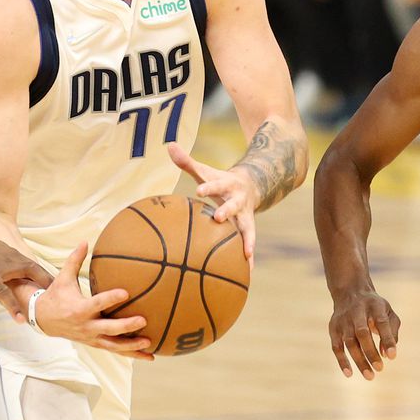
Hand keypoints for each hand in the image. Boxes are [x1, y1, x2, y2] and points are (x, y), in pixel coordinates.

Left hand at [0, 221, 52, 321]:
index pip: (5, 295)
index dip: (14, 307)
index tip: (23, 319)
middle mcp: (1, 265)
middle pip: (29, 272)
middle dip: (44, 282)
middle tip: (57, 291)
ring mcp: (6, 255)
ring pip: (30, 264)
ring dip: (42, 273)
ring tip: (53, 283)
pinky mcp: (7, 249)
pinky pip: (24, 259)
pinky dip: (33, 267)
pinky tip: (36, 272)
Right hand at [33, 242, 153, 359]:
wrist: (43, 319)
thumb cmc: (56, 295)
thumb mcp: (62, 278)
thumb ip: (74, 260)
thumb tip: (85, 241)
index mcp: (79, 309)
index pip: (97, 303)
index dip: (111, 299)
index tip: (126, 292)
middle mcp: (85, 326)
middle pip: (108, 329)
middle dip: (125, 326)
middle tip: (143, 320)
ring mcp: (91, 337)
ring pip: (113, 345)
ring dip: (131, 347)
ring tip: (150, 344)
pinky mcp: (95, 343)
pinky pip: (114, 350)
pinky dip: (131, 355)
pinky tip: (149, 356)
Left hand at [168, 142, 256, 262]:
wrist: (250, 186)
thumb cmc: (218, 181)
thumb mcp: (205, 171)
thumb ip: (187, 161)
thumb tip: (169, 145)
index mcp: (226, 184)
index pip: (216, 184)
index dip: (208, 187)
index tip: (198, 192)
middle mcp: (238, 200)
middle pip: (233, 205)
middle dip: (227, 211)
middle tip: (219, 218)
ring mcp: (246, 215)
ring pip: (248, 228)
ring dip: (247, 241)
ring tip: (247, 255)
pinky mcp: (248, 228)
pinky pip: (249, 243)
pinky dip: (248, 258)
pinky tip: (247, 274)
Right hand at [328, 288, 400, 379]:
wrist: (350, 292)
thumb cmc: (375, 308)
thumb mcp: (388, 312)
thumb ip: (392, 332)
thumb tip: (386, 354)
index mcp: (374, 305)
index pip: (381, 322)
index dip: (387, 339)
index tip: (392, 357)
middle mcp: (357, 311)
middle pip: (362, 333)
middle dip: (370, 352)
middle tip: (380, 369)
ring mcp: (343, 320)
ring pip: (349, 342)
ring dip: (359, 360)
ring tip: (370, 376)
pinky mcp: (334, 328)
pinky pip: (336, 347)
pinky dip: (342, 360)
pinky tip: (349, 374)